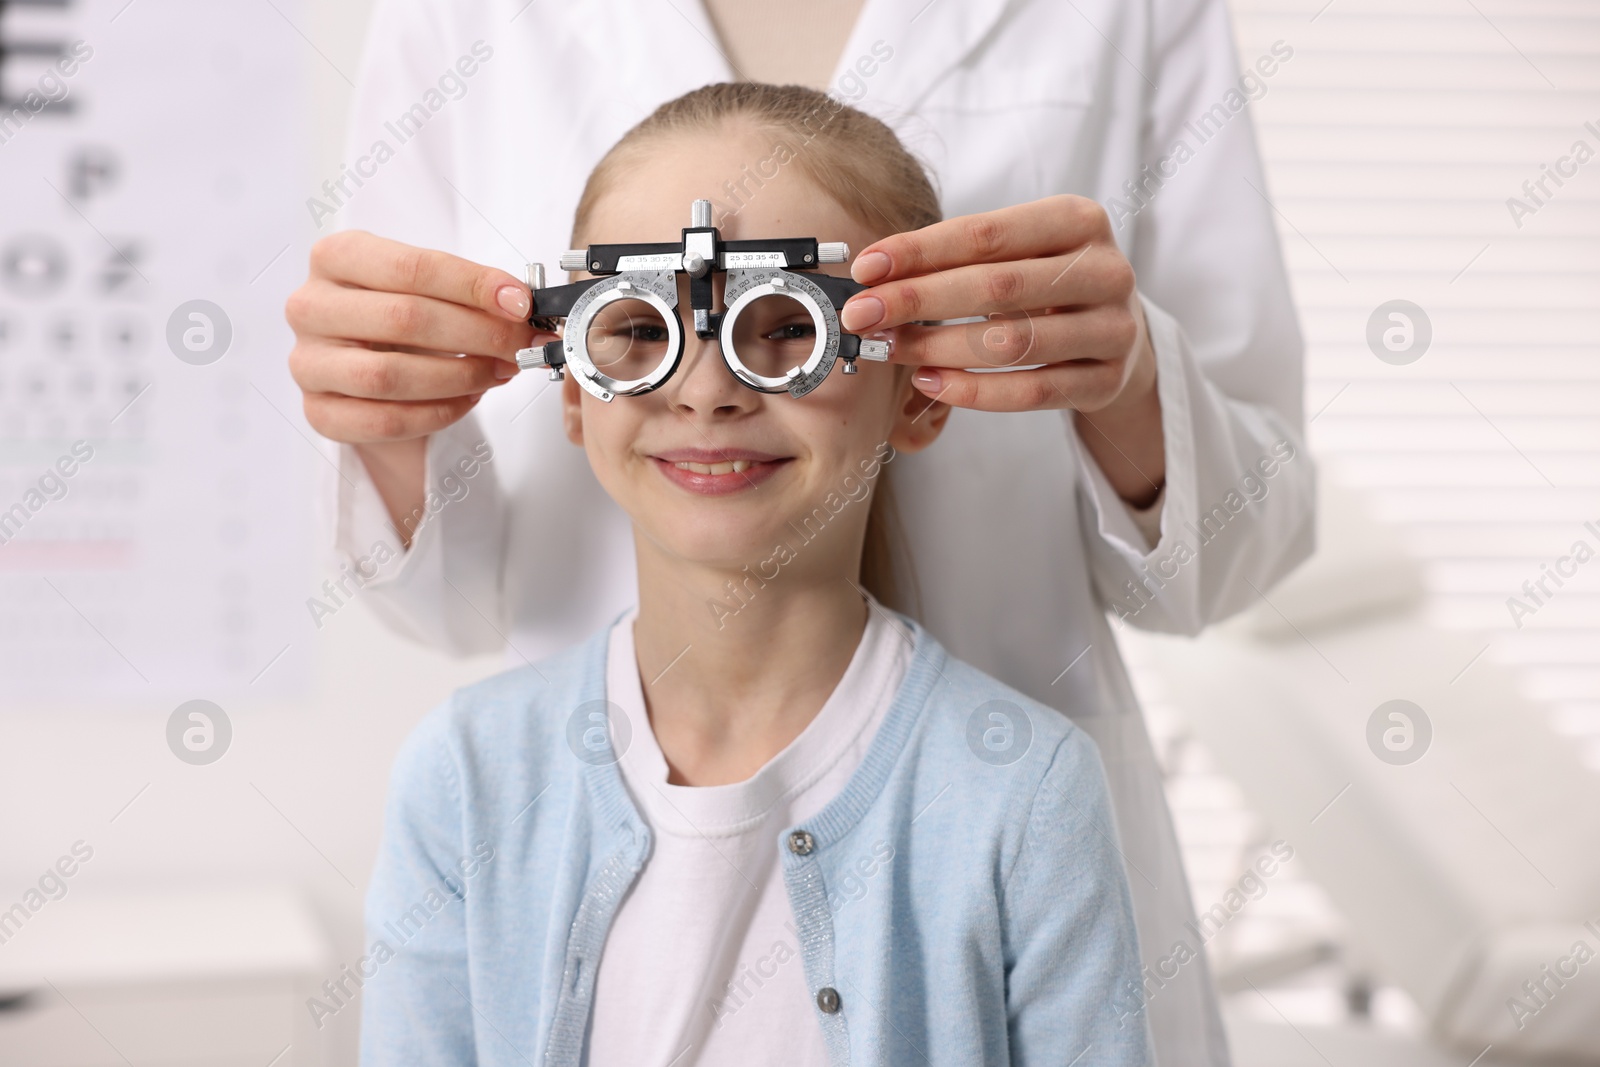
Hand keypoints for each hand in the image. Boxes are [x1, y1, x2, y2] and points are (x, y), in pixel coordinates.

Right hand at [286, 231, 554, 541]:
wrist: (369, 366)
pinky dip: (438, 413)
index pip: (411, 267)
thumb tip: (519, 305)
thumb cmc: (400, 319)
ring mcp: (308, 363)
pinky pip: (386, 421)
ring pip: (391, 375)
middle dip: (477, 333)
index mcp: (335, 257)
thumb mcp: (427, 289)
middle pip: (403, 319)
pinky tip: (469, 399)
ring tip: (500, 371)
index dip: (472, 285)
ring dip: (461, 376)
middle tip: (522, 343)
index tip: (520, 303)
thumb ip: (467, 291)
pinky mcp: (319, 412)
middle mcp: (310, 307)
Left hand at [840, 194, 1163, 504]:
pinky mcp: (1107, 380)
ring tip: (891, 349)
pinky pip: (1031, 392)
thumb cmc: (1051, 285)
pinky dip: (973, 390)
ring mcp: (1113, 329)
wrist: (1121, 335)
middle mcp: (1105, 270)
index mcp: (1079, 220)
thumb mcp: (1020, 254)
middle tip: (862, 316)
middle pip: (996, 287)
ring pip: (1012, 343)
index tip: (866, 268)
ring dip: (939, 348)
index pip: (987, 234)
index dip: (920, 251)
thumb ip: (960, 258)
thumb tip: (874, 275)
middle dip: (917, 301)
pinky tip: (930, 382)